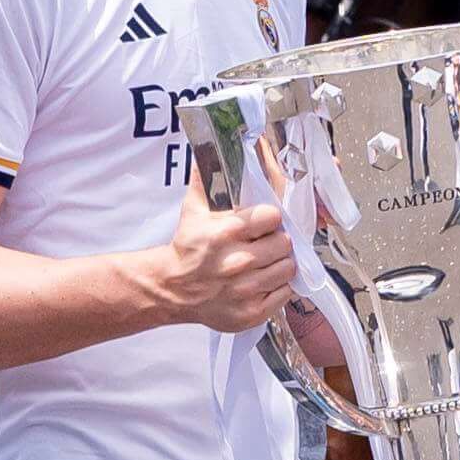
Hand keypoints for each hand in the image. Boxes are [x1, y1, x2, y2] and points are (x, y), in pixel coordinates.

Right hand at [145, 185, 298, 334]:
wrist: (172, 289)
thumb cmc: (187, 248)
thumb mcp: (192, 210)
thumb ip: (205, 178)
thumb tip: (209, 148)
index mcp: (226, 233)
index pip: (273, 216)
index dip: (271, 217)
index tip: (264, 221)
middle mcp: (237, 262)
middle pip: (284, 243)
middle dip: (277, 239)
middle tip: (266, 241)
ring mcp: (246, 290)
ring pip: (288, 268)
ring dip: (280, 262)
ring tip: (266, 260)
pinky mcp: (251, 312)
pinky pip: (285, 293)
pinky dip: (278, 286)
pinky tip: (263, 280)